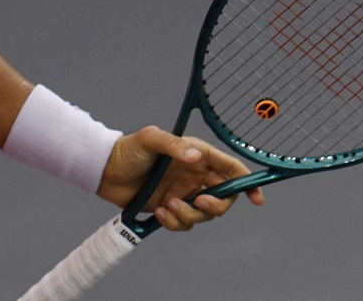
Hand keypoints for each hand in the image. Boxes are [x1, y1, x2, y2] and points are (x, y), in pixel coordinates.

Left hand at [96, 126, 263, 231]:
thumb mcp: (150, 139)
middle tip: (198, 204)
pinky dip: (175, 223)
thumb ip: (173, 145)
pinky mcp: (171, 208)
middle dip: (216, 206)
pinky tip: (159, 212)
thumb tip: (195, 156)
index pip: (230, 169)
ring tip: (167, 206)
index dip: (247, 182)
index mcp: (196, 155)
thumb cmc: (128, 149)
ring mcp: (183, 193)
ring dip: (189, 216)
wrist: (106, 171)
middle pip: (223, 197)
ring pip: (203, 215)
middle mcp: (194, 175)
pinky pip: (184, 224)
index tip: (256, 199)